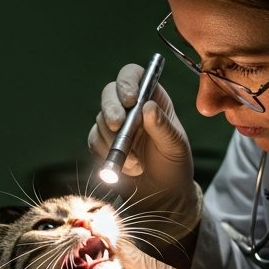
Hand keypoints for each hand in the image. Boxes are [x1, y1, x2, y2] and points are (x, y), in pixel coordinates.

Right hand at [89, 63, 196, 211]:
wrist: (162, 192)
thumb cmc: (174, 163)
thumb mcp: (175, 145)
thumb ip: (163, 127)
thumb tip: (148, 107)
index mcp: (152, 98)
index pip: (133, 75)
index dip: (127, 82)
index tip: (130, 100)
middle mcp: (131, 106)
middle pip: (110, 93)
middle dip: (111, 108)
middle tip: (118, 126)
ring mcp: (115, 123)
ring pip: (100, 119)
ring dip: (114, 141)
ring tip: (135, 162)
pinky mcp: (102, 141)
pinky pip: (93, 140)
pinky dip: (105, 154)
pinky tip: (126, 168)